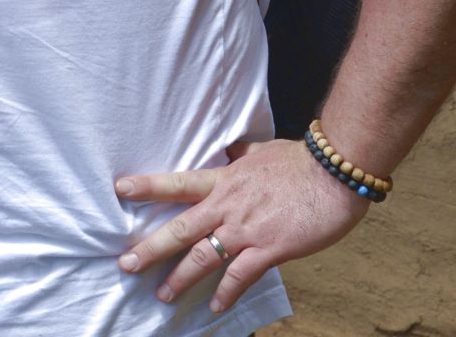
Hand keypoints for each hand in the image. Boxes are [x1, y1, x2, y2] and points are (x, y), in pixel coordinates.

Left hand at [115, 138, 367, 313]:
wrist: (335, 173)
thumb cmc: (302, 160)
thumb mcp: (262, 150)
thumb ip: (241, 155)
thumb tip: (232, 149)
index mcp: (224, 180)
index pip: (178, 183)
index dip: (147, 186)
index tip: (120, 189)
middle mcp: (227, 206)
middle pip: (180, 228)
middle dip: (150, 249)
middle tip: (126, 264)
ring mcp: (246, 229)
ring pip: (203, 257)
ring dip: (180, 278)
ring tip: (162, 294)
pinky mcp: (270, 248)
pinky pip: (241, 275)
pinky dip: (226, 292)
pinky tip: (214, 305)